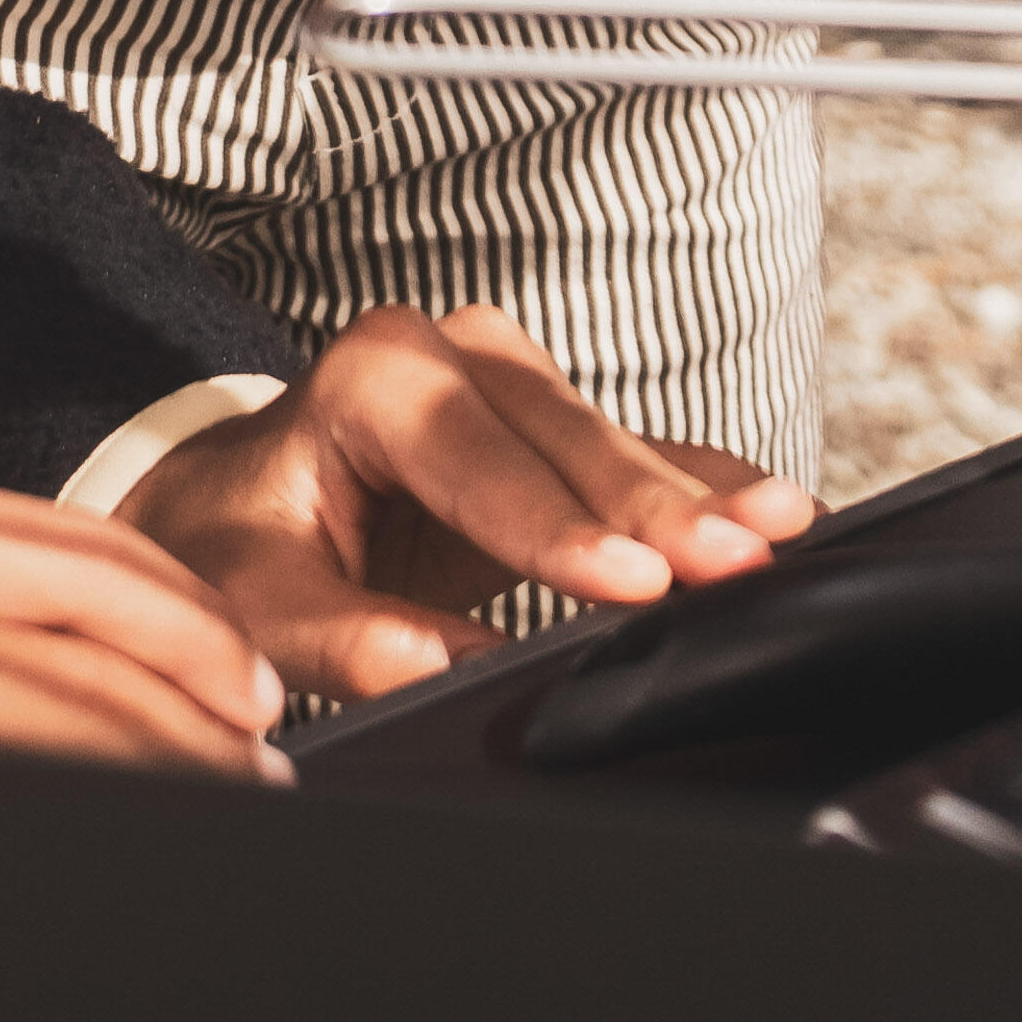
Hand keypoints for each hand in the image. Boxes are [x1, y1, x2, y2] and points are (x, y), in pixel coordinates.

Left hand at [119, 306, 815, 704]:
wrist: (235, 504)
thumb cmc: (241, 544)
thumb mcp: (264, 602)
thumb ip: (356, 638)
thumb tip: (456, 671)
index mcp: (372, 375)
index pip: (479, 460)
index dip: (559, 529)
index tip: (632, 584)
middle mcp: (451, 350)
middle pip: (568, 440)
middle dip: (656, 508)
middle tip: (736, 564)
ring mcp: (512, 377)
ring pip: (618, 443)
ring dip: (702, 497)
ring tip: (786, 534)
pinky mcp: (554, 421)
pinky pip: (643, 451)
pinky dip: (708, 486)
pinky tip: (779, 515)